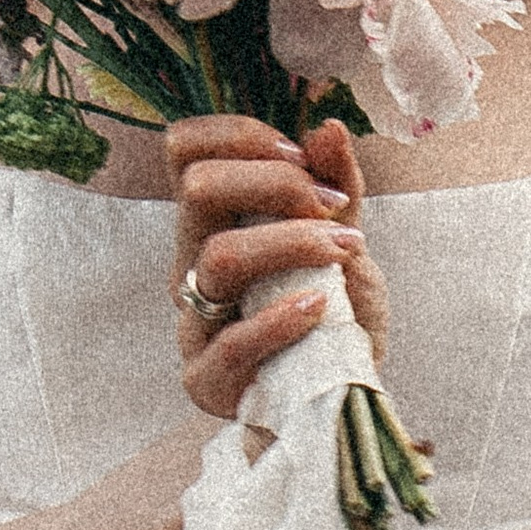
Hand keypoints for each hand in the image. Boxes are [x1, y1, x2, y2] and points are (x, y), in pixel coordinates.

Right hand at [163, 116, 387, 425]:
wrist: (341, 403)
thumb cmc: (336, 319)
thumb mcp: (345, 244)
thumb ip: (337, 189)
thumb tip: (327, 126)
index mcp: (213, 225)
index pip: (185, 149)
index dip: (239, 136)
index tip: (302, 158)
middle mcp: (191, 266)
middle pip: (198, 188)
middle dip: (276, 183)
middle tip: (332, 207)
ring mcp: (193, 324)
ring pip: (219, 257)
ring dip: (291, 243)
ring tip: (343, 250)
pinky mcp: (206, 381)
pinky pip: (231, 342)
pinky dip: (282, 320)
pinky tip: (320, 309)